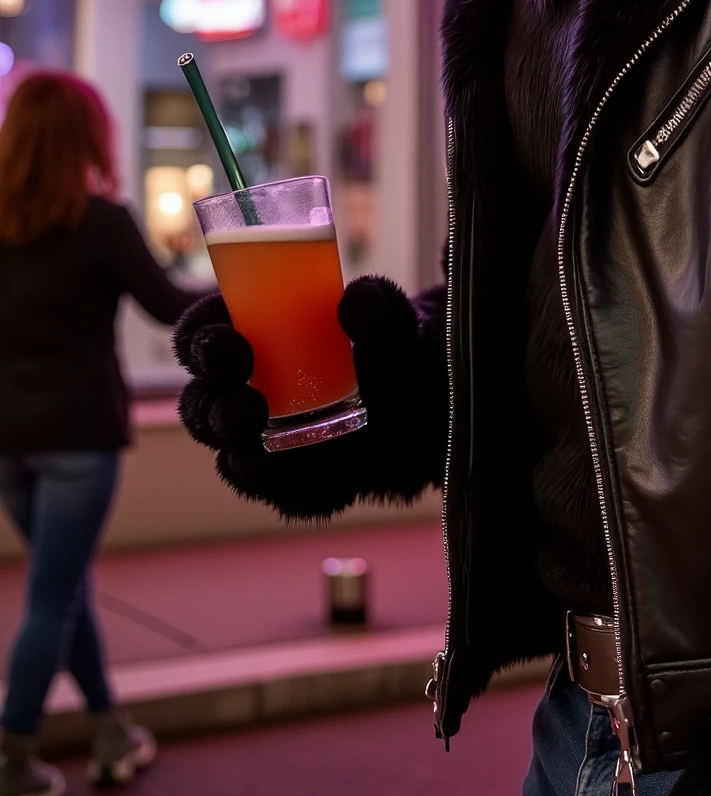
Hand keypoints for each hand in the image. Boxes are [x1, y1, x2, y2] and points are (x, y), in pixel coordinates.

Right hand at [176, 276, 445, 513]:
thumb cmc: (388, 345)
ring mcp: (264, 443)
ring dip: (232, 437)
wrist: (427, 403)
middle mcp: (243, 392)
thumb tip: (355, 303)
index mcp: (248, 338)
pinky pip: (276, 492)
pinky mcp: (294, 482)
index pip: (200, 333)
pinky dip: (279, 484)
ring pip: (227, 450)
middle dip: (209, 393)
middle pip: (200, 398)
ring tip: (253, 416)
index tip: (226, 332)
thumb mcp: (391, 319)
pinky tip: (290, 470)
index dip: (198, 333)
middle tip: (238, 379)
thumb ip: (376, 306)